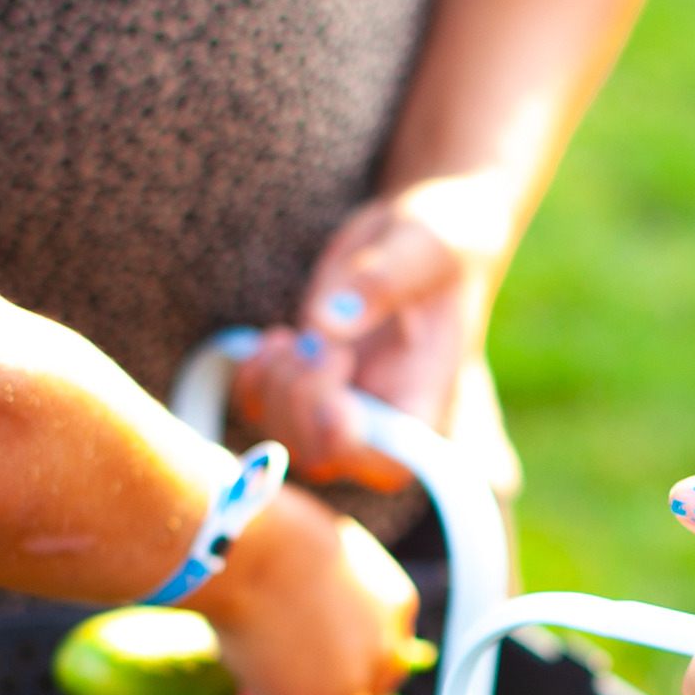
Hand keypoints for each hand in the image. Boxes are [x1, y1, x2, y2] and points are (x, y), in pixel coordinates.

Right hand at [198, 486, 418, 694]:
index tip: (314, 644)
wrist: (248, 546)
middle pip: (374, 690)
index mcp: (396, 604)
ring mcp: (354, 682)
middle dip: (337, 688)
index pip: (389, 648)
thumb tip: (311, 603)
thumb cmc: (275, 533)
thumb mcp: (328, 550)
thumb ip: (337, 586)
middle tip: (294, 676)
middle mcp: (386, 647)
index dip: (350, 650)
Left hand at [230, 174, 513, 492]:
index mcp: (425, 395)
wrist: (419, 231)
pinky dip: (251, 381)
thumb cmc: (443, 235)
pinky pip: (261, 408)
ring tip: (288, 337)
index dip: (350, 445)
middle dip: (300, 403)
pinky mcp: (306, 378)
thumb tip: (326, 324)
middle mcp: (384, 412)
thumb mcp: (426, 244)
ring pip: (284, 437)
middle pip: (324, 458)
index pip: (391, 463)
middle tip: (311, 342)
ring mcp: (342, 400)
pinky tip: (271, 340)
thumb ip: (384, 281)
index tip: (336, 381)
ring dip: (271, 390)